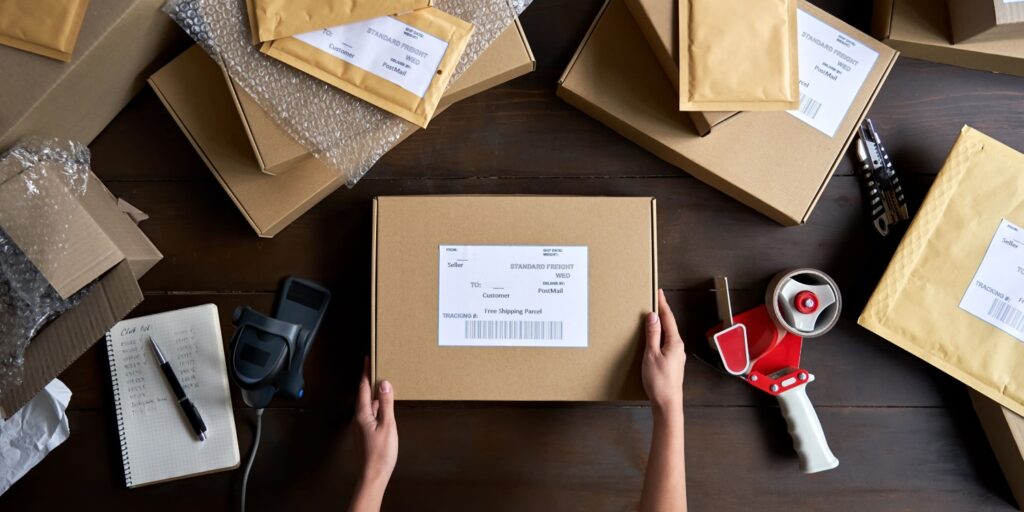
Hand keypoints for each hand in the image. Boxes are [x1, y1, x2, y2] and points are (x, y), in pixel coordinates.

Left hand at [351, 358, 397, 510]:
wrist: (373, 475)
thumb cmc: (381, 453)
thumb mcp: (387, 425)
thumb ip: (386, 404)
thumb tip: (384, 384)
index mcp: (362, 413)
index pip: (363, 388)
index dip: (366, 373)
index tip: (367, 359)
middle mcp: (358, 418)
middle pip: (363, 394)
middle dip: (369, 380)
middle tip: (376, 367)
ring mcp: (361, 426)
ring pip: (367, 404)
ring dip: (373, 393)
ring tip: (382, 383)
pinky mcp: (365, 433)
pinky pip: (370, 413)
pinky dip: (376, 405)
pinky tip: (383, 406)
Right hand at [642, 289, 685, 413]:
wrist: (667, 403)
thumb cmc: (659, 382)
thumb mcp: (651, 355)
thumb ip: (652, 335)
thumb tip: (653, 317)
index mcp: (675, 343)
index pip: (668, 318)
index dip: (663, 305)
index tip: (659, 292)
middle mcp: (678, 347)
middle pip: (670, 325)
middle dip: (662, 313)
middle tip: (655, 300)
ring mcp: (676, 356)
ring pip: (668, 335)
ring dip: (660, 325)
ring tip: (652, 317)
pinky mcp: (672, 363)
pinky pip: (666, 344)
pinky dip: (659, 337)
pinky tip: (653, 338)